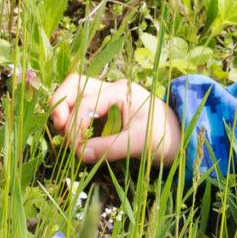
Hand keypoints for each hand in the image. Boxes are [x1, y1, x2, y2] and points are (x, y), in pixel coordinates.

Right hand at [48, 73, 181, 165]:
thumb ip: (109, 147)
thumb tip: (80, 153)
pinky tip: (74, 137)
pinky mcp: (105, 111)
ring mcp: (107, 98)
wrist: (179, 138)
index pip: (85, 103)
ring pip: (75, 93)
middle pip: (75, 84)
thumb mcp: (139, 142)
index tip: (78, 150)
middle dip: (61, 104)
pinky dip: (72, 119)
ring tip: (64, 134)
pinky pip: (81, 108)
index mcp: (120, 91)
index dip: (75, 126)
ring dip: (65, 111)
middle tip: (56, 127)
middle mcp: (111, 89)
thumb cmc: (164, 136)